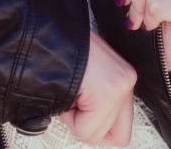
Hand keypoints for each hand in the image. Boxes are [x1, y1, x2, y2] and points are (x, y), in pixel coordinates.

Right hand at [59, 29, 136, 146]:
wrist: (43, 32)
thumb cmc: (60, 47)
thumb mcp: (89, 74)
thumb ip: (101, 101)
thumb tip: (99, 130)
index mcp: (125, 76)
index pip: (122, 130)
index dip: (99, 131)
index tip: (84, 120)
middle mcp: (127, 81)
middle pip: (114, 137)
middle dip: (87, 125)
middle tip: (75, 101)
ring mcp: (118, 87)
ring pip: (96, 135)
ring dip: (76, 119)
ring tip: (70, 91)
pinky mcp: (105, 93)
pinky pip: (85, 130)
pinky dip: (69, 117)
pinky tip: (67, 92)